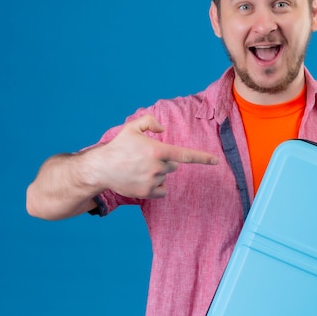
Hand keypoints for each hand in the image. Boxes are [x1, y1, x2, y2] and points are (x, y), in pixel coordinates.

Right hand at [88, 114, 218, 198]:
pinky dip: (157, 186)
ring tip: (140, 169)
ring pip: (166, 177)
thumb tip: (163, 129)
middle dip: (164, 161)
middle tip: (146, 158)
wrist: (101, 169)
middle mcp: (157, 167)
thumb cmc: (118, 147)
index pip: (185, 155)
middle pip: (173, 165)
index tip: (216, 160)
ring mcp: (152, 182)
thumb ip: (150, 121)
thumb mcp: (132, 127)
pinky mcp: (147, 193)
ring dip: (158, 173)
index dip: (202, 158)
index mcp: (156, 150)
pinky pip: (162, 190)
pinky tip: (143, 179)